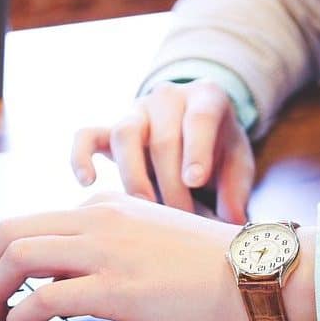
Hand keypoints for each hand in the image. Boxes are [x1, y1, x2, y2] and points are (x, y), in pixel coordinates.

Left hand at [0, 193, 317, 320]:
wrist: (252, 268)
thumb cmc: (210, 260)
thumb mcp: (150, 233)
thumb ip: (110, 241)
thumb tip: (71, 270)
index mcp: (106, 206)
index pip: (33, 221)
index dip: (3, 255)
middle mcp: (97, 219)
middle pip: (10, 231)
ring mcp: (105, 251)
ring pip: (18, 257)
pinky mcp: (115, 287)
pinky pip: (44, 297)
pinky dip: (18, 317)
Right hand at [70, 80, 254, 223]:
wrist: (195, 127)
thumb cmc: (219, 149)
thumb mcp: (238, 162)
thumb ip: (237, 189)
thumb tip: (232, 222)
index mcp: (206, 98)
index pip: (199, 118)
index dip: (196, 150)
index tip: (195, 180)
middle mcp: (168, 98)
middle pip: (162, 137)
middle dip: (171, 183)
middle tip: (180, 219)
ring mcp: (135, 112)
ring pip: (124, 134)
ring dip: (134, 176)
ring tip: (144, 209)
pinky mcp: (109, 129)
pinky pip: (86, 136)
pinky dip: (81, 156)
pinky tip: (88, 182)